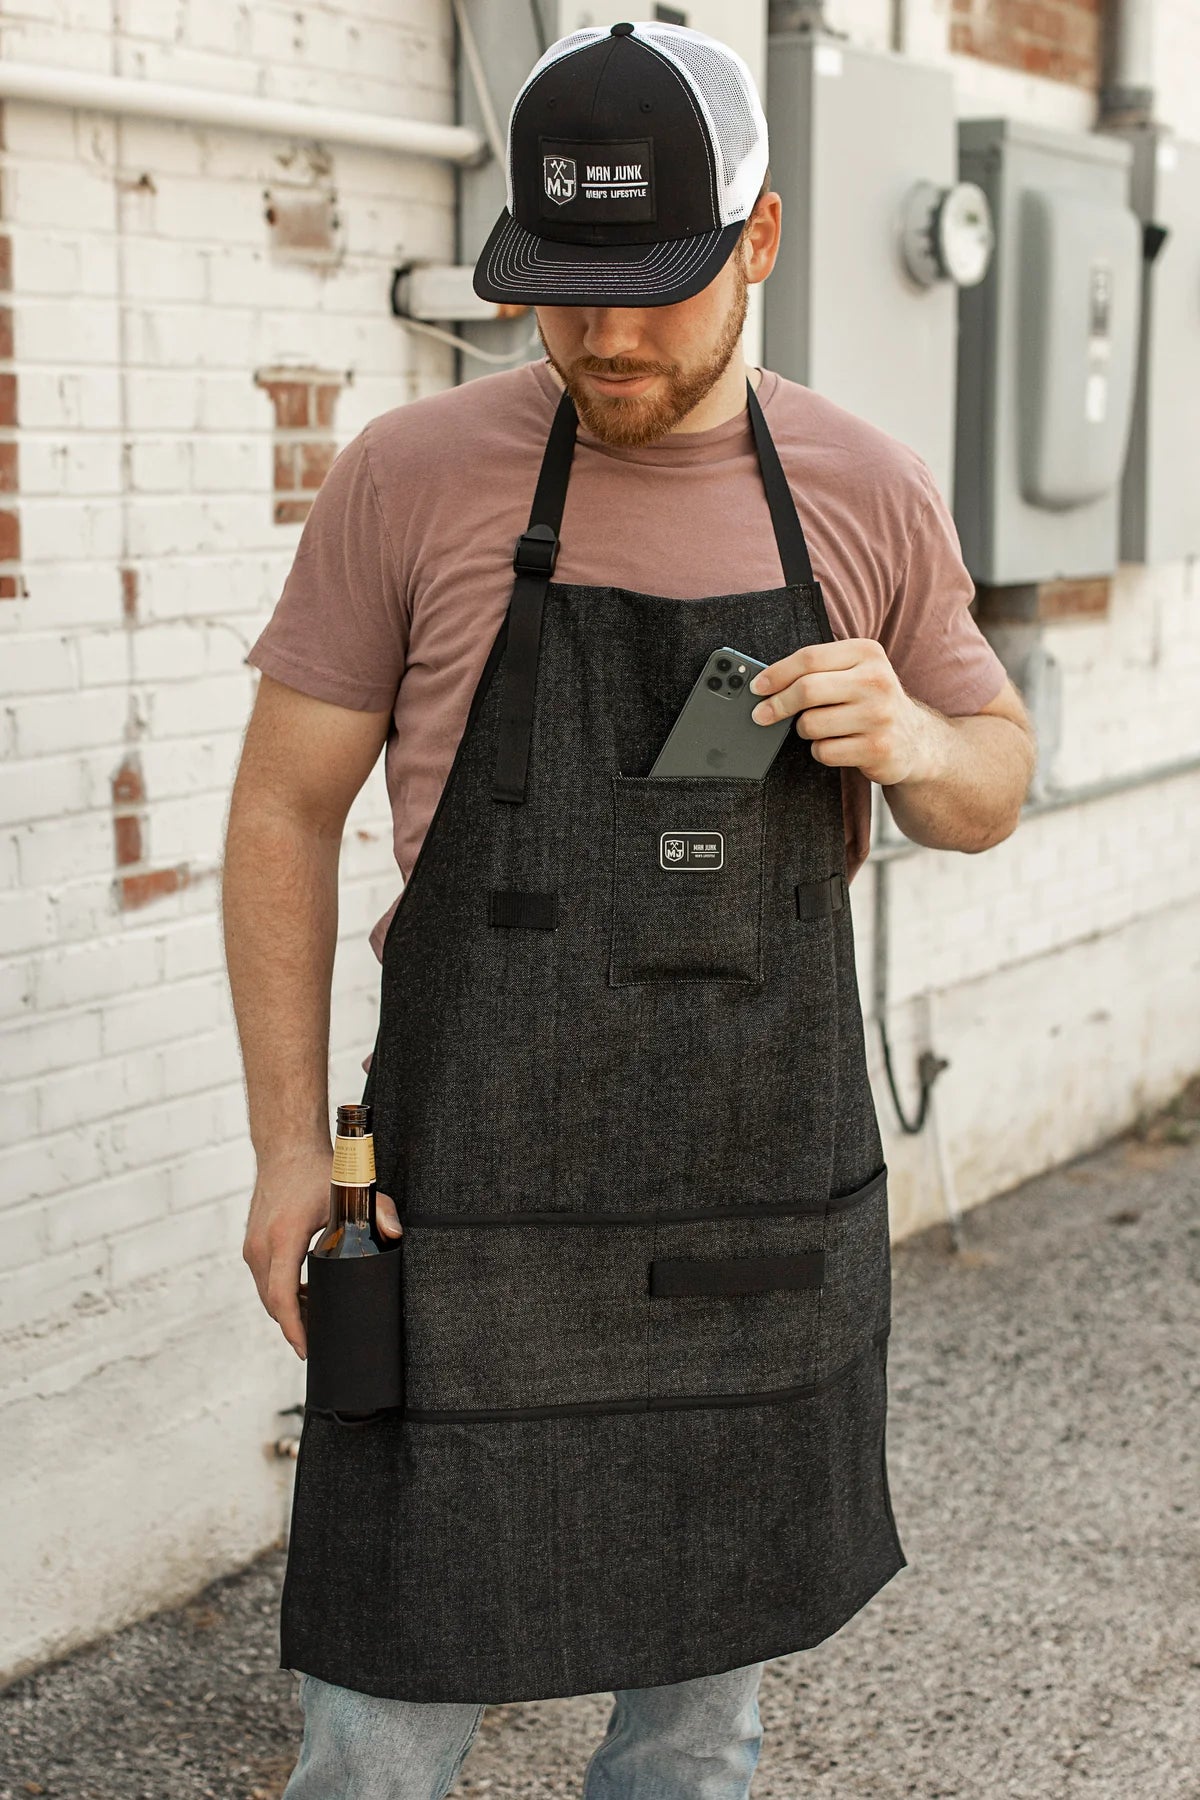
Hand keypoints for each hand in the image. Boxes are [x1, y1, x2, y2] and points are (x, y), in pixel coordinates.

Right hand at [242, 1147, 403, 1359]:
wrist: (286, 1147)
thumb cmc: (318, 1170)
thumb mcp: (352, 1189)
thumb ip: (380, 1210)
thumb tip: (395, 1234)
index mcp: (284, 1237)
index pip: (282, 1296)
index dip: (294, 1328)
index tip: (307, 1349)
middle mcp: (261, 1245)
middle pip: (273, 1303)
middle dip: (295, 1327)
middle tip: (321, 1342)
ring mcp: (252, 1245)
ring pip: (267, 1294)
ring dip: (288, 1310)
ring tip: (317, 1320)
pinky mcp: (252, 1243)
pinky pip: (265, 1280)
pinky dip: (280, 1294)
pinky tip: (303, 1296)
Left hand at [748, 638, 932, 786]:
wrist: (915, 740)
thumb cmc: (871, 701)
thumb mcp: (854, 672)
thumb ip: (817, 671)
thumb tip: (764, 684)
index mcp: (868, 653)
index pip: (809, 658)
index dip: (776, 673)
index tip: (757, 687)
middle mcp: (877, 681)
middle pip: (807, 690)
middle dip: (777, 704)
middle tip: (761, 714)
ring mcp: (879, 716)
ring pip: (811, 724)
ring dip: (805, 730)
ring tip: (822, 727)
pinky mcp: (877, 748)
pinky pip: (824, 751)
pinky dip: (821, 750)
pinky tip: (838, 745)